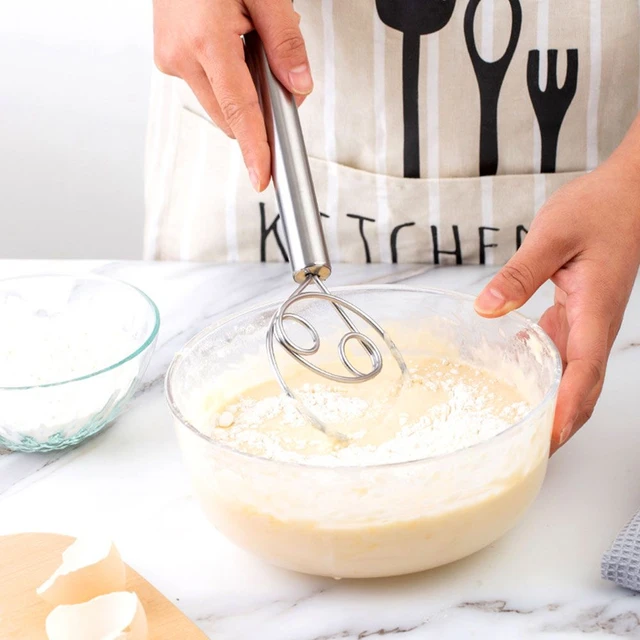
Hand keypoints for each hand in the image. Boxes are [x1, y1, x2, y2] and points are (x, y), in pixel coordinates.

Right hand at [152, 0, 312, 191]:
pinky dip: (225, 77)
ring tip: (245, 42)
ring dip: (240, 90)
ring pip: (218, 103)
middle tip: (273, 67)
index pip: (239, 112)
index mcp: (206, 41)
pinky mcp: (167, 56)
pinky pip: (205, 85)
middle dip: (257, 107)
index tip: (262, 175)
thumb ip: (285, 43)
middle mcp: (181, 56)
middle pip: (230, 115)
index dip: (254, 147)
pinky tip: (229, 44)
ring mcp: (169, 58)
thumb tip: (299, 88)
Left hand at [475, 124, 639, 452]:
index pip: (585, 371)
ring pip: (575, 372)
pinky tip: (521, 376)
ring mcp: (588, 319)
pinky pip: (564, 351)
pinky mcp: (579, 311)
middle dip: (563, 421)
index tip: (549, 439)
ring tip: (526, 428)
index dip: (568, 409)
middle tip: (533, 451)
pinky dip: (547, 372)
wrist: (628, 193)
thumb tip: (488, 309)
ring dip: (555, 402)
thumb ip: (521, 274)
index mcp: (595, 309)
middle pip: (584, 385)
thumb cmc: (600, 208)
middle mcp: (594, 322)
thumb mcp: (553, 236)